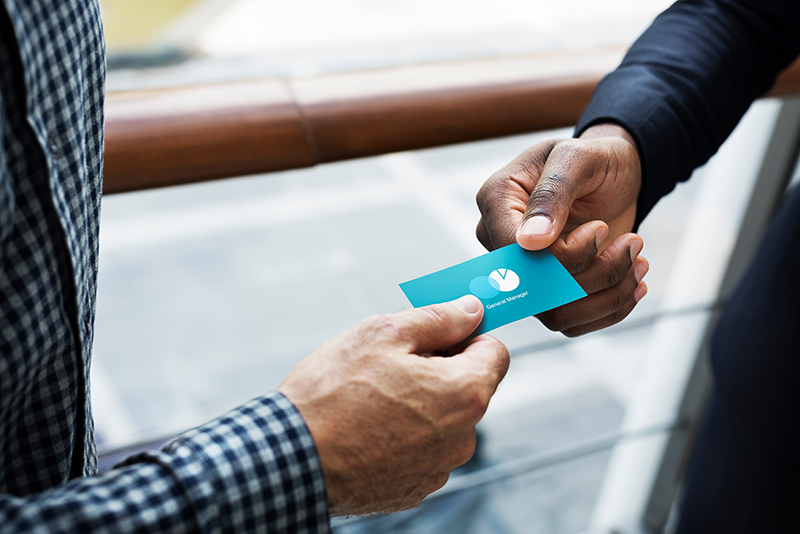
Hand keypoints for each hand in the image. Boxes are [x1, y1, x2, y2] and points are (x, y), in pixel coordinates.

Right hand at [278, 296, 508, 515]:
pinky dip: (403, 435)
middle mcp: (462, 437)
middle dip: (438, 369)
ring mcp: (438, 468)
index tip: (440, 332)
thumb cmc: (333, 392)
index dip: (467, 335)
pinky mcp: (413, 489)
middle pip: (467, 387)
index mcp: (465, 393)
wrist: (289, 458)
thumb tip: (471, 309)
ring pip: (442, 419)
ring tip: (372, 398)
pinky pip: (421, 449)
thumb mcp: (385, 333)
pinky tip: (368, 427)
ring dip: (419, 403)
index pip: (495, 351)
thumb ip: (438, 318)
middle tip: (392, 362)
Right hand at [476, 123, 647, 335]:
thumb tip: (530, 242)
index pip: (514, 252)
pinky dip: (609, 309)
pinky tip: (633, 282)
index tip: (601, 229)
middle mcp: (500, 242)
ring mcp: (523, 271)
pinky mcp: (548, 292)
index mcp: (496, 201)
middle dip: (594, 274)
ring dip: (607, 295)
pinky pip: (570, 322)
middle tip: (633, 244)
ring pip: (554, 314)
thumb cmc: (594, 160)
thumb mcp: (578, 158)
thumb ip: (553, 192)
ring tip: (638, 261)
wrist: (614, 175)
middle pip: (534, 288)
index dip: (561, 255)